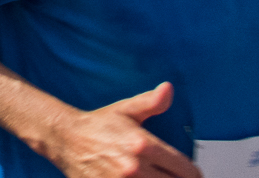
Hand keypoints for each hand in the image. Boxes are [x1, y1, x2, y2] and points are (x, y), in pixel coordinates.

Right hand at [51, 83, 198, 177]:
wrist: (65, 138)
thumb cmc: (97, 125)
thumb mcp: (125, 110)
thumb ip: (151, 102)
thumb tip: (168, 89)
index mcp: (143, 145)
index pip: (186, 170)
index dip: (193, 174)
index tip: (191, 174)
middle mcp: (135, 167)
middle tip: (173, 175)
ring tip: (157, 176)